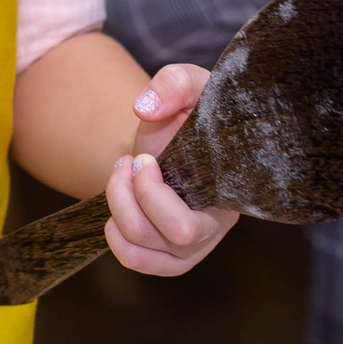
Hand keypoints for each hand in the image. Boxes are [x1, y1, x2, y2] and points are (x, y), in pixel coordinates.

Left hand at [103, 63, 236, 276]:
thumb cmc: (186, 113)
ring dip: (118, 206)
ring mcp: (192, 249)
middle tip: (131, 162)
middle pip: (172, 238)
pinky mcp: (170, 258)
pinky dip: (114, 233)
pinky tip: (120, 201)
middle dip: (135, 196)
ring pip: (142, 250)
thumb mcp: (187, 84)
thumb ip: (174, 82)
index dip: (155, 194)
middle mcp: (215, 228)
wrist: (171, 138)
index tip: (144, 158)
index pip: (192, 224)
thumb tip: (146, 108)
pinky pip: (135, 261)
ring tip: (122, 175)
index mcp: (228, 193)